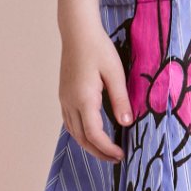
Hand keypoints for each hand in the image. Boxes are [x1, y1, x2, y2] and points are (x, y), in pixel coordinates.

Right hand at [59, 22, 133, 164]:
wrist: (77, 32)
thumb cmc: (98, 48)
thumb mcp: (115, 72)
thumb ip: (121, 99)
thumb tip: (126, 122)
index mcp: (83, 99)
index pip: (94, 134)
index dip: (107, 149)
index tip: (121, 154)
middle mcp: (70, 103)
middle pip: (81, 138)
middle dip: (98, 152)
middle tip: (115, 158)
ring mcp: (64, 99)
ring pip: (73, 132)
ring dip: (88, 145)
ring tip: (105, 150)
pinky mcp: (64, 94)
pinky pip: (70, 122)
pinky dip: (81, 133)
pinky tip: (92, 132)